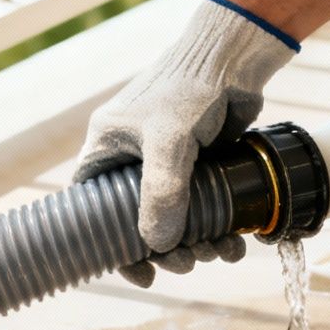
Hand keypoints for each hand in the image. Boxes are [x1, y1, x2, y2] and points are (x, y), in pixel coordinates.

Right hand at [75, 0, 298, 284]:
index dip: (111, 246)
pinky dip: (219, 226)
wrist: (234, 57)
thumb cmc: (189, 86)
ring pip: (178, 217)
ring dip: (198, 241)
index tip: (140, 272)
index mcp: (108, 148)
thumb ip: (161, 191)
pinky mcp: (202, 163)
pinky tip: (235, 240)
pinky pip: (206, 206)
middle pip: (140, 221)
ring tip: (220, 252)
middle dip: (166, 248)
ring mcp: (169, 162)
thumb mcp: (169, 139)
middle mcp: (133, 159)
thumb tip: (159, 244)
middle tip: (188, 262)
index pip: (94, 209)